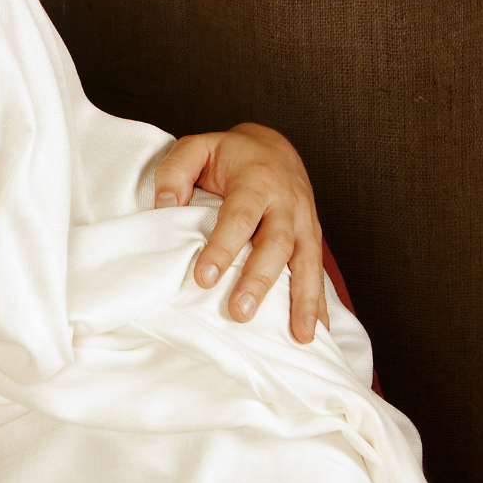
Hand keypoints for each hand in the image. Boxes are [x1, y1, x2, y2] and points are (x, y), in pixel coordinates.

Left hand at [152, 123, 326, 342]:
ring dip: (303, 300)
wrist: (273, 147)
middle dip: (260, 280)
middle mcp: (287, 201)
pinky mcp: (311, 237)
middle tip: (240, 312)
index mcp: (256, 180)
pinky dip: (319, 302)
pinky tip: (317, 331)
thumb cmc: (228, 154)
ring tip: (299, 335)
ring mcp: (305, 220)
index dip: (223, 247)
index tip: (204, 277)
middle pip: (277, 243)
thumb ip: (175, 172)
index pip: (240, 216)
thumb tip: (163, 207)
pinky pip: (317, 271)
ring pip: (308, 261)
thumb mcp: (196, 148)